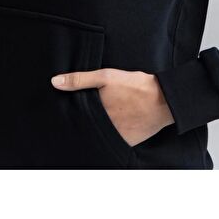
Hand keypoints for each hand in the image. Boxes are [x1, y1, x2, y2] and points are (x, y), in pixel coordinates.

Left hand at [51, 68, 174, 146]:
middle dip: (80, 121)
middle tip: (77, 115)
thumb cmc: (136, 86)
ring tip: (95, 119)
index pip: (74, 116)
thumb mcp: (106, 76)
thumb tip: (55, 82)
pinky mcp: (125, 142)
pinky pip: (110, 140)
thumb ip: (80, 79)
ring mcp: (113, 136)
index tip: (61, 111)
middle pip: (85, 125)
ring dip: (94, 127)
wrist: (163, 100)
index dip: (68, 113)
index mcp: (95, 111)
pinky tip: (110, 125)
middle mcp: (102, 127)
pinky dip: (107, 134)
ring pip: (97, 133)